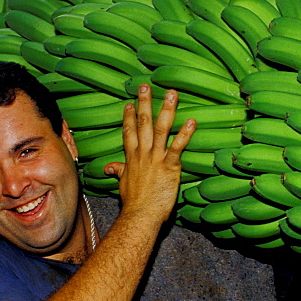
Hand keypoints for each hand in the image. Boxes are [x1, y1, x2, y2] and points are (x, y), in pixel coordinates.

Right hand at [104, 84, 195, 223]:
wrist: (140, 215)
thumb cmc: (133, 203)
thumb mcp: (122, 184)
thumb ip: (118, 171)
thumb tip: (108, 167)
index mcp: (132, 158)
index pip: (129, 132)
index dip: (130, 117)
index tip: (130, 103)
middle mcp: (143, 154)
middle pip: (143, 123)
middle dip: (145, 103)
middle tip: (146, 86)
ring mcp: (156, 159)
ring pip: (160, 129)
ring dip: (166, 110)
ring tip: (172, 94)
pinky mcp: (170, 167)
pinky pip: (177, 147)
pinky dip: (185, 134)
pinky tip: (192, 121)